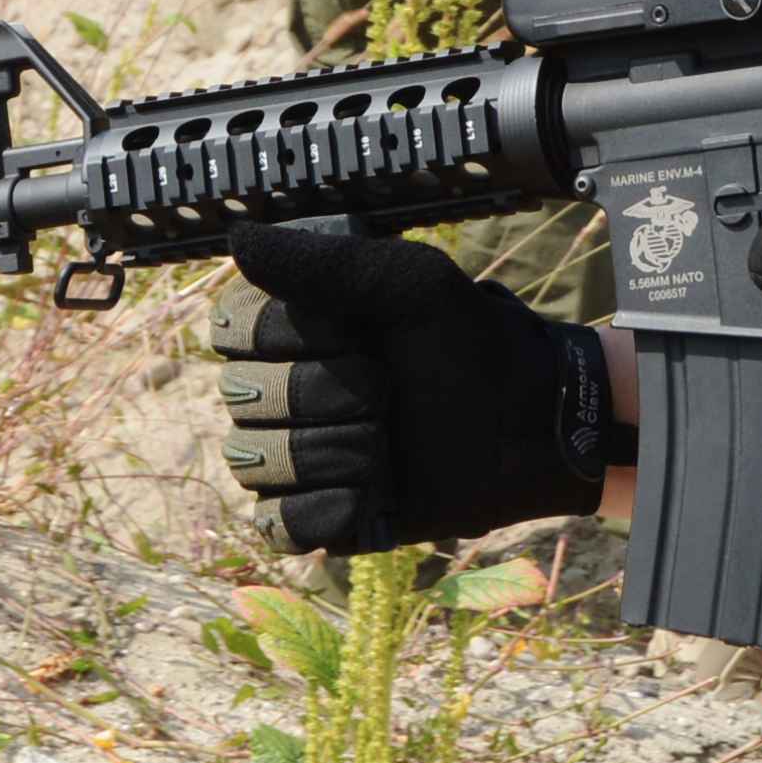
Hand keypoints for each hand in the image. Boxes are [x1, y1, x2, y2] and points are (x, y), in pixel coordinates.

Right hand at [211, 224, 612, 555]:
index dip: (291, 335)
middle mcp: (280, 389)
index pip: (231, 329)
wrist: (530, 426)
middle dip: (326, 394)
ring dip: (336, 450)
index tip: (355, 331)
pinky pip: (277, 524)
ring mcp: (294, 456)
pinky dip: (326, 508)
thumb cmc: (473, 345)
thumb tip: (237, 238)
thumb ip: (326, 263)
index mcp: (292, 327)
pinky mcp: (317, 515)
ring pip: (257, 461)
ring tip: (389, 442)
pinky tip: (374, 494)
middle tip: (389, 390)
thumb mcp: (412, 285)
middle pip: (244, 397)